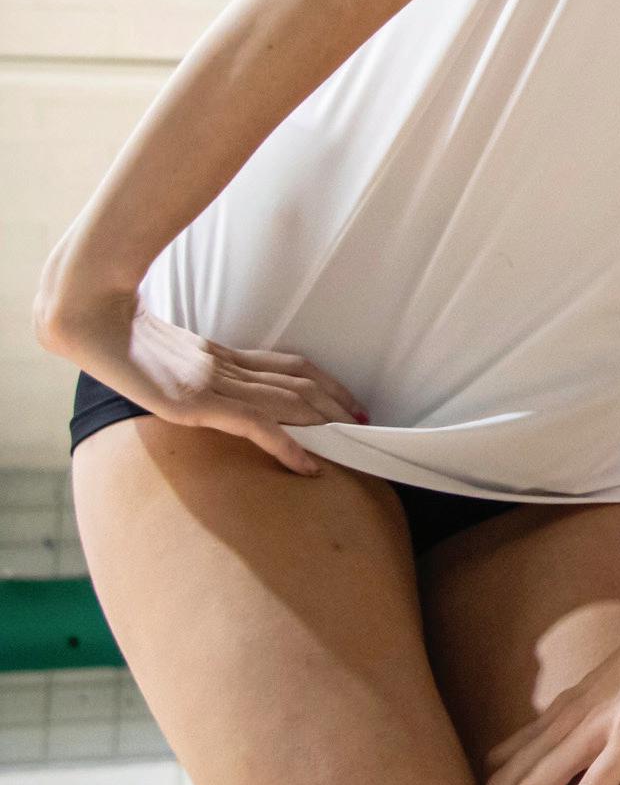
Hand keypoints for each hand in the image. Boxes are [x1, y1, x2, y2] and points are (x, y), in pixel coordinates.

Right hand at [40, 282, 363, 475]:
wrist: (89, 319)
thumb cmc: (115, 334)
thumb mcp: (161, 354)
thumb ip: (185, 366)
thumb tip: (194, 383)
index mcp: (220, 354)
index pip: (288, 364)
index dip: (323, 380)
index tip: (346, 396)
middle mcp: (225, 366)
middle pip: (298, 382)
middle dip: (336, 402)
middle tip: (365, 419)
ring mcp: (213, 383)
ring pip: (286, 402)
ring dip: (322, 423)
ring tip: (350, 439)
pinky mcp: (197, 402)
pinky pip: (255, 425)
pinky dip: (286, 446)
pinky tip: (307, 465)